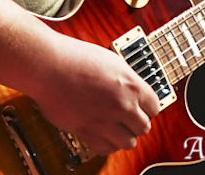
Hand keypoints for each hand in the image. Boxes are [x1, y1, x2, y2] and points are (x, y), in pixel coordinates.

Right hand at [31, 35, 159, 156]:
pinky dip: (108, 144)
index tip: (144, 107)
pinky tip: (104, 134)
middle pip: (144, 127)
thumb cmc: (75, 57)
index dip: (148, 107)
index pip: (155, 107)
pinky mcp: (86, 131)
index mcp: (130, 84)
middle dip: (138, 123)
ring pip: (128, 143)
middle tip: (130, 118)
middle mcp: (121, 105)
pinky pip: (106, 148)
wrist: (49, 65)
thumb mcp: (111, 60)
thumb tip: (133, 92)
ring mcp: (104, 121)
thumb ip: (125, 79)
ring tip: (118, 127)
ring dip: (124, 136)